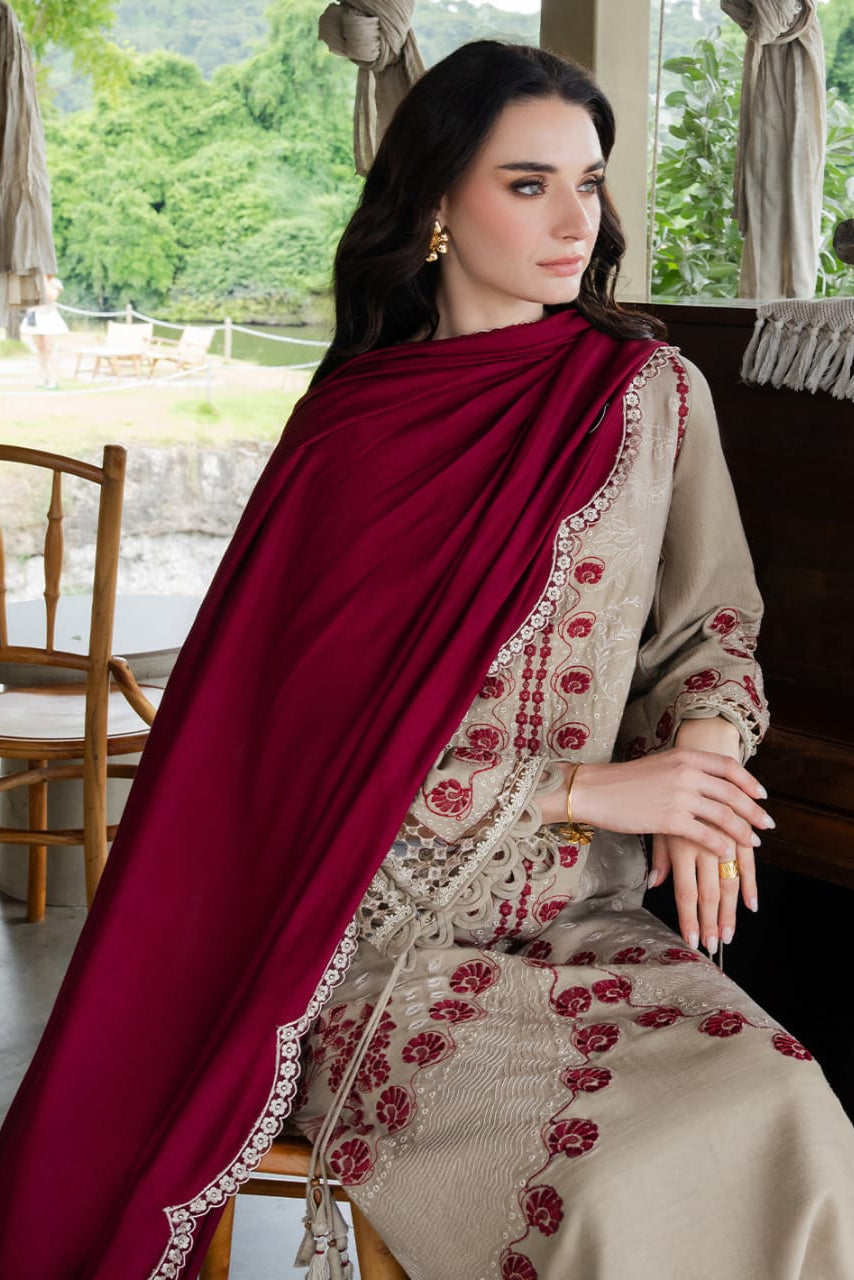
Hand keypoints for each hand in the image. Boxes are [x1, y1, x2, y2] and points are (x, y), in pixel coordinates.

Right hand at [564, 742, 771, 949]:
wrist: (595, 790)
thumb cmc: (623, 781)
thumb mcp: (660, 765)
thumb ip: (685, 770)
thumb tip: (706, 782)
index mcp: (685, 755)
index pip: (729, 767)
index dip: (749, 782)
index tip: (762, 795)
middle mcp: (687, 772)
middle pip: (732, 793)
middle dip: (753, 811)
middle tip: (766, 824)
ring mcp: (680, 795)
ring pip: (724, 815)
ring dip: (743, 831)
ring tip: (753, 842)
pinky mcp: (670, 819)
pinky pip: (706, 834)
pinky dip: (721, 846)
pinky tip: (727, 855)